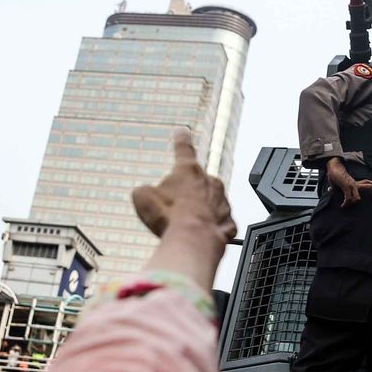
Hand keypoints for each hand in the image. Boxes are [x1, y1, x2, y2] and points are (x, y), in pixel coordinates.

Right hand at [132, 128, 234, 244]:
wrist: (193, 240)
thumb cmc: (169, 217)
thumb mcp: (143, 198)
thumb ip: (145, 191)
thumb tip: (144, 193)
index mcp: (188, 170)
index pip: (183, 149)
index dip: (181, 140)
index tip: (182, 132)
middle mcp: (210, 182)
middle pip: (197, 182)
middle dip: (187, 193)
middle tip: (173, 209)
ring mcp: (222, 202)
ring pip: (210, 202)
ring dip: (199, 211)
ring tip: (184, 225)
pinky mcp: (229, 222)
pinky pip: (218, 222)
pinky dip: (209, 227)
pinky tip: (198, 234)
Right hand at [325, 157, 371, 206]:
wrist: (333, 167)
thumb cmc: (334, 174)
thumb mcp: (335, 182)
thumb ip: (334, 188)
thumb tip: (329, 190)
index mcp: (354, 182)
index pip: (366, 182)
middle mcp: (354, 183)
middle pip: (368, 186)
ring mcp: (351, 185)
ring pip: (357, 196)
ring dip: (353, 203)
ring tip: (346, 206)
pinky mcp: (346, 187)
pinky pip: (349, 198)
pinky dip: (346, 203)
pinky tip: (342, 206)